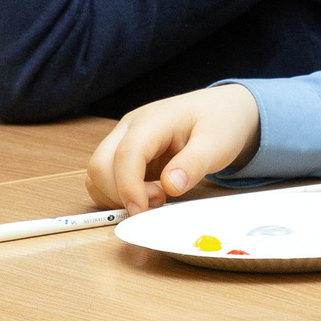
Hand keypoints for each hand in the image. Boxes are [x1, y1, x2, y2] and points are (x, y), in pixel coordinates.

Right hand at [85, 85, 262, 211]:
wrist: (223, 109)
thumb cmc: (221, 122)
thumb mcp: (218, 143)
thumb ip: (194, 164)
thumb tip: (170, 186)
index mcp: (154, 119)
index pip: (127, 154)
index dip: (128, 187)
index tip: (141, 211)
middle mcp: (131, 127)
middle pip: (100, 165)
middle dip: (120, 193)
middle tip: (159, 201)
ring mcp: (124, 139)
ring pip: (98, 173)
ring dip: (117, 195)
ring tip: (156, 197)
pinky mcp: (125, 153)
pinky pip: (106, 178)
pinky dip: (117, 193)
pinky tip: (147, 194)